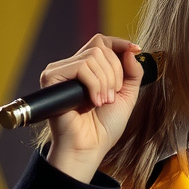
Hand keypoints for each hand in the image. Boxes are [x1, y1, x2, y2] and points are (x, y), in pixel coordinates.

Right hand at [44, 35, 143, 181]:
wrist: (89, 147)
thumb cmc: (104, 126)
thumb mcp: (126, 96)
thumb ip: (132, 72)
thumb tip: (132, 50)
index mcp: (88, 69)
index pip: (102, 42)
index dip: (120, 43)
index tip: (136, 49)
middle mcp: (72, 66)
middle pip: (101, 48)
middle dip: (115, 73)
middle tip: (111, 97)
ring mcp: (60, 71)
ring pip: (93, 57)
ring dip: (106, 82)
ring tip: (102, 102)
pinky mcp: (51, 78)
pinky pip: (81, 67)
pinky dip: (94, 85)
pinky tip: (93, 102)